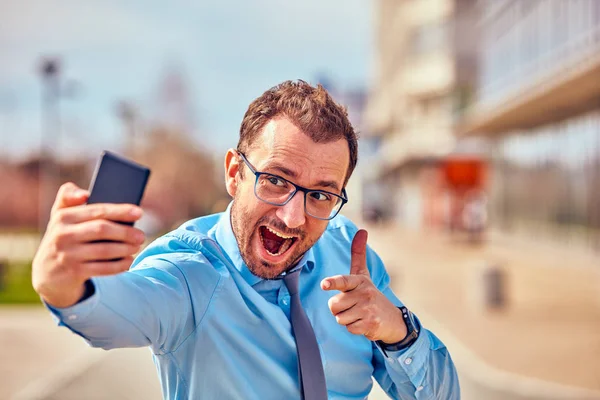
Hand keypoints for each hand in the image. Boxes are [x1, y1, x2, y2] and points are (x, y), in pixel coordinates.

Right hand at [32, 182, 145, 307]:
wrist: (47, 273)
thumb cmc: (63, 237)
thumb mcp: (60, 216)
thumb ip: (68, 197)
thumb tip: (84, 194)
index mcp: (63, 216)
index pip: (97, 210)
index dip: (120, 211)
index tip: (139, 212)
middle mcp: (62, 234)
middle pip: (102, 230)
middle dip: (125, 232)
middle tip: (141, 236)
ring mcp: (67, 254)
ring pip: (104, 250)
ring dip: (125, 249)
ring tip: (136, 247)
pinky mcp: (73, 272)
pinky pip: (102, 268)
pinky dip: (119, 265)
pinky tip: (129, 261)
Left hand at [320, 229, 406, 343]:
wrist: (393, 319)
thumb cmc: (371, 294)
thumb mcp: (364, 275)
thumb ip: (359, 254)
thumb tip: (362, 230)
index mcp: (359, 281)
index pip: (343, 281)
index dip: (333, 282)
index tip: (324, 284)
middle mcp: (364, 293)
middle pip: (333, 305)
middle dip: (339, 309)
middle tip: (353, 306)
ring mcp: (368, 309)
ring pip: (339, 318)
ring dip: (347, 319)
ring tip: (359, 314)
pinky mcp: (370, 324)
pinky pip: (349, 328)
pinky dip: (354, 328)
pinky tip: (364, 323)